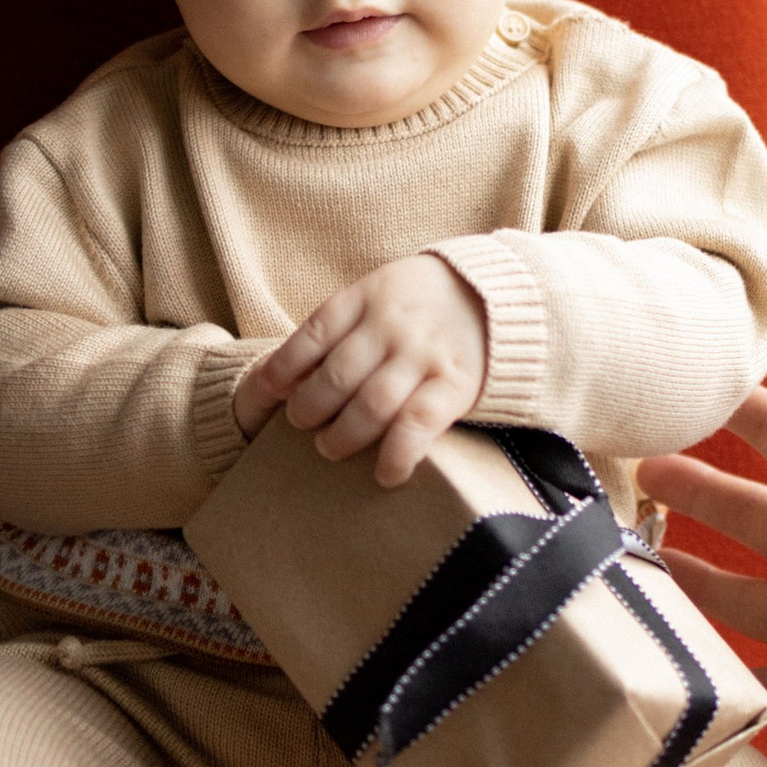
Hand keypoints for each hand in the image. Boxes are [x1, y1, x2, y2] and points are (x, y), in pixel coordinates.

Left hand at [233, 255, 488, 486]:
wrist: (499, 294)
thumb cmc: (424, 302)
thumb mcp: (380, 292)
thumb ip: (342, 327)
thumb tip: (282, 377)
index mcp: (368, 297)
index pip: (312, 336)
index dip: (282, 369)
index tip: (267, 393)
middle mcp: (392, 325)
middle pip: (336, 377)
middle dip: (309, 410)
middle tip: (303, 425)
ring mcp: (424, 354)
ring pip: (372, 404)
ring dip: (344, 435)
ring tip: (331, 447)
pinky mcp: (456, 384)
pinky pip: (419, 424)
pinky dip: (398, 454)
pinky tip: (386, 474)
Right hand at [637, 318, 766, 766]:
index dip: (741, 415)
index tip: (683, 395)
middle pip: (751, 515)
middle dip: (698, 492)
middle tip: (636, 473)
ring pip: (742, 597)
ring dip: (692, 577)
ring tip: (631, 557)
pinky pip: (758, 682)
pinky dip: (719, 676)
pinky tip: (672, 659)